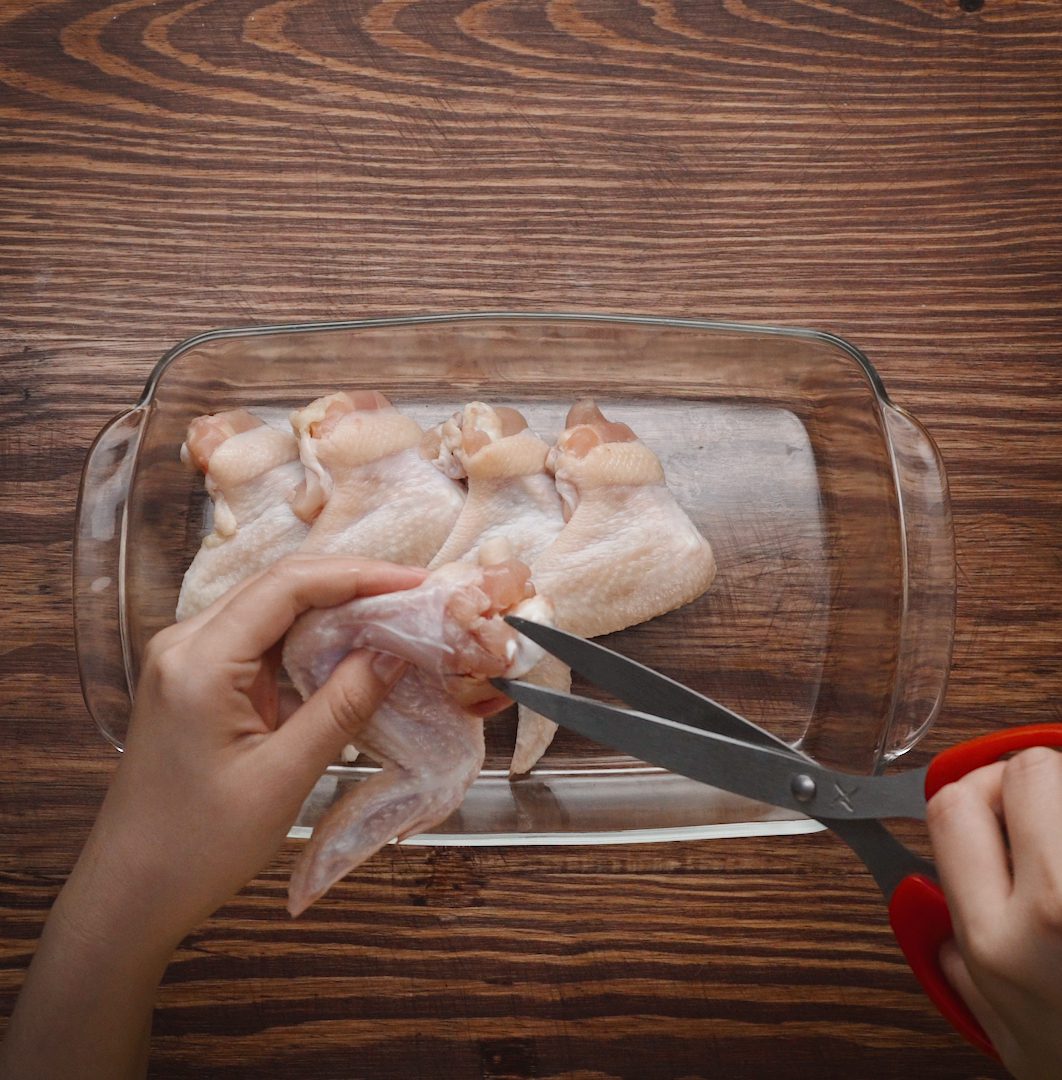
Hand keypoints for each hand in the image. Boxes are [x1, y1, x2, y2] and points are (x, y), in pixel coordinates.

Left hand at [0, 555, 423, 1079]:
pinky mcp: (196, 679)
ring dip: (332, 609)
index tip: (415, 582)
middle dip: (350, 584)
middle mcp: (185, 643)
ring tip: (393, 615)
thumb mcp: (284, 776)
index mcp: (200, 661)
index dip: (357, 575)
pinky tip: (349, 648)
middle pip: (278, 587)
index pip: (287, 586)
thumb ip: (342, 705)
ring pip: (270, 609)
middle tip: (414, 596)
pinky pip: (259, 639)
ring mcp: (187, 659)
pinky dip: (308, 638)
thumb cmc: (201, 846)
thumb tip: (396, 650)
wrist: (131, 893)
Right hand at [927, 746, 1061, 1078]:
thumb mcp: (1012, 1040)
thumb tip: (938, 912)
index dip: (970, 792)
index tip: (991, 803)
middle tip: (1046, 813)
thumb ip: (964, 968)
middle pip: (1030, 771)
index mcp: (999, 940)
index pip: (955, 807)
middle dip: (1033, 782)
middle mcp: (1061, 908)